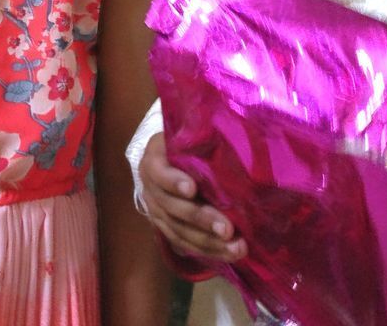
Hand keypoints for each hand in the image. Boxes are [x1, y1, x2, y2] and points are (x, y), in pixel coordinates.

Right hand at [139, 133, 246, 261]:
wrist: (168, 160)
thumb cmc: (185, 143)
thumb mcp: (187, 134)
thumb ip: (199, 136)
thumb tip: (233, 132)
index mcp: (153, 161)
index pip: (159, 173)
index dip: (173, 181)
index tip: (192, 188)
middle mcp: (150, 189)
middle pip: (172, 208)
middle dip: (201, 219)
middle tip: (227, 229)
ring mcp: (157, 212)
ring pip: (179, 231)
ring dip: (209, 242)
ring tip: (236, 248)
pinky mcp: (167, 229)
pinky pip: (184, 245)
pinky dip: (207, 251)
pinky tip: (228, 254)